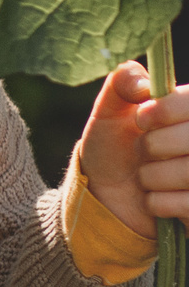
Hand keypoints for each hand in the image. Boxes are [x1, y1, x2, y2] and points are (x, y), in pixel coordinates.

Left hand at [78, 60, 188, 239]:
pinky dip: (157, 202)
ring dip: (152, 177)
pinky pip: (186, 204)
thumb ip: (122, 84)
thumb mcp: (109, 112)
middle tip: (143, 151)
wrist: (106, 195)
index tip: (141, 119)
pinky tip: (153, 198)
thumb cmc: (113, 148)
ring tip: (147, 175)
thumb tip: (142, 83)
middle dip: (153, 146)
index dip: (164, 110)